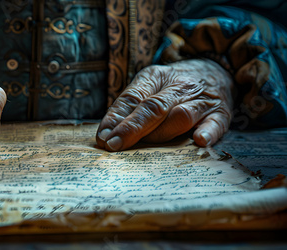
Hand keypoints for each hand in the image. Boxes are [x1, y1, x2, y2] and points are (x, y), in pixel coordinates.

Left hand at [96, 59, 233, 150]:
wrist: (217, 70)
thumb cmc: (172, 88)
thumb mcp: (148, 87)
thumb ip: (129, 108)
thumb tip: (106, 135)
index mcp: (155, 77)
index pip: (132, 97)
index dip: (116, 118)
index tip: (104, 137)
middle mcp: (179, 86)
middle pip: (154, 107)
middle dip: (132, 128)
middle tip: (114, 145)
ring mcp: (202, 100)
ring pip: (181, 116)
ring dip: (161, 134)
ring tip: (144, 150)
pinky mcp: (221, 114)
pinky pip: (216, 123)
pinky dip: (208, 132)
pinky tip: (198, 141)